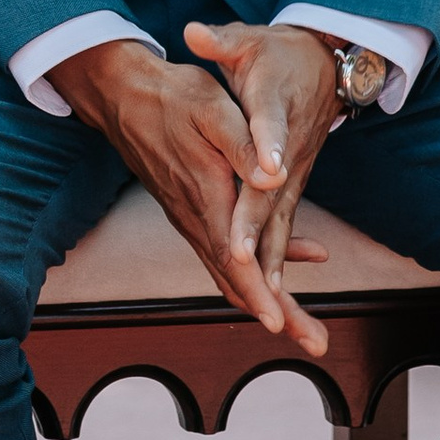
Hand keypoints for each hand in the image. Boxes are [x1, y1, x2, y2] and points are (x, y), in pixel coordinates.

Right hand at [52, 35, 330, 357]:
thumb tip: (275, 180)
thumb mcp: (213, 110)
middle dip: (279, 315)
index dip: (259, 292)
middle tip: (315, 344)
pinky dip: (258, 269)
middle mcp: (196, 218)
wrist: (124, 95)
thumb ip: (244, 147)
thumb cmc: (172, 97)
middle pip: (237, 281)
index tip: (280, 324)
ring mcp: (192, 219)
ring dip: (269, 301)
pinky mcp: (193, 212)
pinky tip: (293, 259)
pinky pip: (226, 253)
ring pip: (231, 274)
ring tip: (305, 327)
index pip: (234, 258)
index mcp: (205, 195)